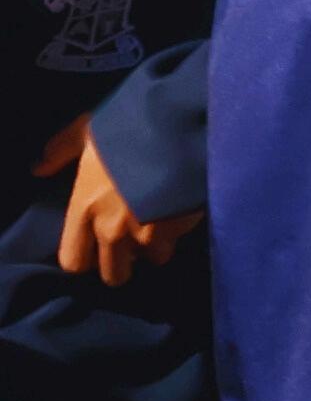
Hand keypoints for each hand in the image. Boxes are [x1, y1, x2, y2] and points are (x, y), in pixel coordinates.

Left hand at [30, 119, 189, 286]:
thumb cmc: (128, 127)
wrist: (180, 126)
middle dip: (122, 263)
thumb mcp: (88, 129)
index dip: (84, 258)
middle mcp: (112, 229)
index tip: (94, 247)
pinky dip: (180, 230)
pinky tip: (182, 209)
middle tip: (131, 244)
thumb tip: (38, 168)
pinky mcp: (181, 228)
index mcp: (84, 208)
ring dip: (156, 247)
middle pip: (113, 274)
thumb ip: (61, 150)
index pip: (73, 261)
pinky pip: (178, 240)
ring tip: (160, 225)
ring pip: (152, 258)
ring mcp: (149, 233)